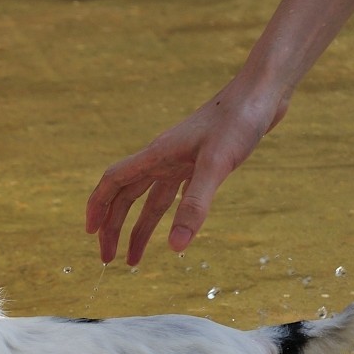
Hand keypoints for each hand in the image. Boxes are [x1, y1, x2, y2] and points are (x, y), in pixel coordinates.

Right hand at [85, 83, 286, 264]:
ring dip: (140, 228)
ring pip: (150, 199)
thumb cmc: (238, 121)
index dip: (98, 207)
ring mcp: (182, 159)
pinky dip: (168, 215)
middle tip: (108, 259)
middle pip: (127, 195)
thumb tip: (175, 248)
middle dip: (114, 227)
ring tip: (135, 260)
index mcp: (157, 155)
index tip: (91, 234)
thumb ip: (194, 205)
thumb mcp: (216, 165)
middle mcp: (164, 158)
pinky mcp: (202, 161)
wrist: (263, 93)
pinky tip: (174, 230)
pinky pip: (175, 193)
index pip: (114, 182)